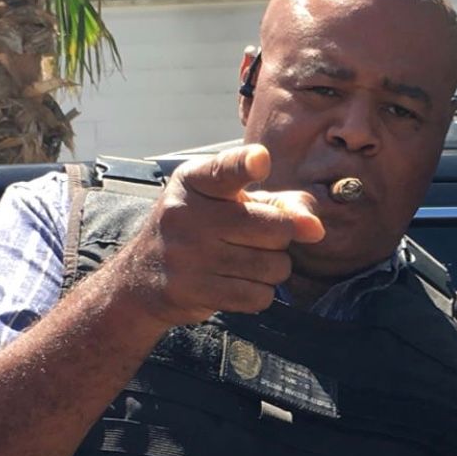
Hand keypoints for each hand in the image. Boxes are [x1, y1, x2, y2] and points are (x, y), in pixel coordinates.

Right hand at [111, 143, 324, 326]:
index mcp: (195, 181)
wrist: (142, 277)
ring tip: (246, 262)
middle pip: (275, 228)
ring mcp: (187, 254)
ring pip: (273, 266)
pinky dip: (259, 293)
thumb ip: (279, 204)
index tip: (260, 160)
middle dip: (280, 238)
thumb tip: (314, 228)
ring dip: (272, 269)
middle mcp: (187, 213)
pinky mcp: (191, 290)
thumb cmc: (201, 230)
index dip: (246, 165)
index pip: (226, 170)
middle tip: (258, 239)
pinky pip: (258, 296)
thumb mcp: (230, 203)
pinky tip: (237, 283)